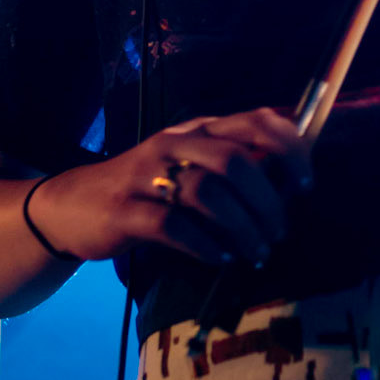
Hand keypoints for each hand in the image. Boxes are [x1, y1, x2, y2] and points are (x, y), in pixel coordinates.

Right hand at [24, 107, 309, 267]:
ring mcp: (147, 176)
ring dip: (242, 227)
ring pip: (207, 192)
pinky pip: (172, 226)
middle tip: (280, 231)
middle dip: (267, 201)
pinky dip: (205, 245)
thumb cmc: (147, 188)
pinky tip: (221, 258)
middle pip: (234, 160)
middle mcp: (174, 144)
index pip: (254, 120)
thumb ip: (233, 165)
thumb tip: (291, 176)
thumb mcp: (189, 165)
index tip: (306, 184)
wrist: (73, 206)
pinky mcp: (125, 210)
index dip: (289, 148)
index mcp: (198, 129)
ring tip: (256, 251)